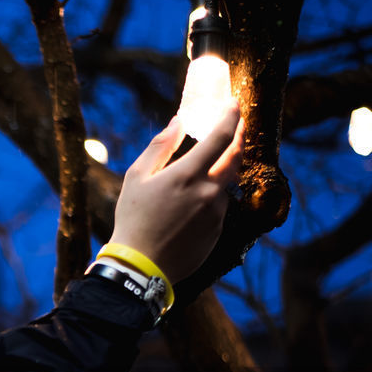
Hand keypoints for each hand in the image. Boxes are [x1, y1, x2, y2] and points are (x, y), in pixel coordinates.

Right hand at [105, 103, 243, 284]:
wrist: (141, 266)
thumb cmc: (133, 219)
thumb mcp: (137, 177)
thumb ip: (160, 146)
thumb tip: (178, 122)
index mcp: (187, 175)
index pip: (220, 137)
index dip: (230, 116)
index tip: (234, 104)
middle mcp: (208, 192)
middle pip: (236, 157)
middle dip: (238, 138)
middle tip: (236, 127)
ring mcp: (216, 214)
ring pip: (226, 184)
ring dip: (221, 172)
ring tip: (206, 169)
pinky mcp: (217, 232)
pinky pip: (219, 207)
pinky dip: (211, 198)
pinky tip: (191, 206)